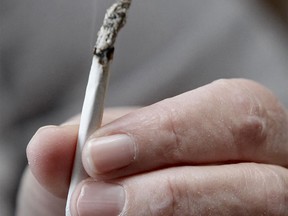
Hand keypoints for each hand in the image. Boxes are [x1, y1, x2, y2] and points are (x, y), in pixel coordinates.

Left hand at [17, 79, 287, 214]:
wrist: (111, 204)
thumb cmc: (110, 172)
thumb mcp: (93, 152)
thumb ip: (74, 147)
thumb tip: (47, 144)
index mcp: (236, 122)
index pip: (235, 113)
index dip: (171, 131)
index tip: (101, 152)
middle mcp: (267, 169)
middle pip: (260, 182)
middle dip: (173, 191)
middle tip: (91, 200)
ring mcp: (266, 211)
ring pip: (252, 215)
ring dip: (171, 215)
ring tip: (97, 213)